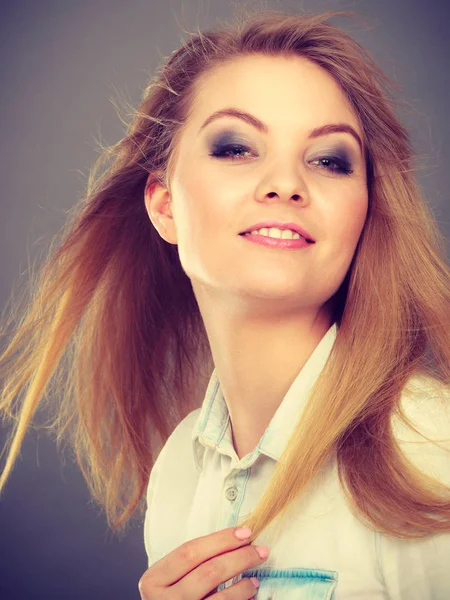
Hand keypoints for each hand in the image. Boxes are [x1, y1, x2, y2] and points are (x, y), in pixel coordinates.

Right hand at [138, 526, 269, 598]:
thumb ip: (191, 564)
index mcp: (154, 579)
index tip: (244, 533)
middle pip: (208, 571)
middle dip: (239, 558)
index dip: (220, 540)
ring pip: (221, 598)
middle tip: (259, 551)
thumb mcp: (169, 579)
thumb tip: (232, 542)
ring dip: (243, 586)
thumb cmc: (169, 598)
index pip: (190, 552)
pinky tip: (248, 597)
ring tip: (255, 579)